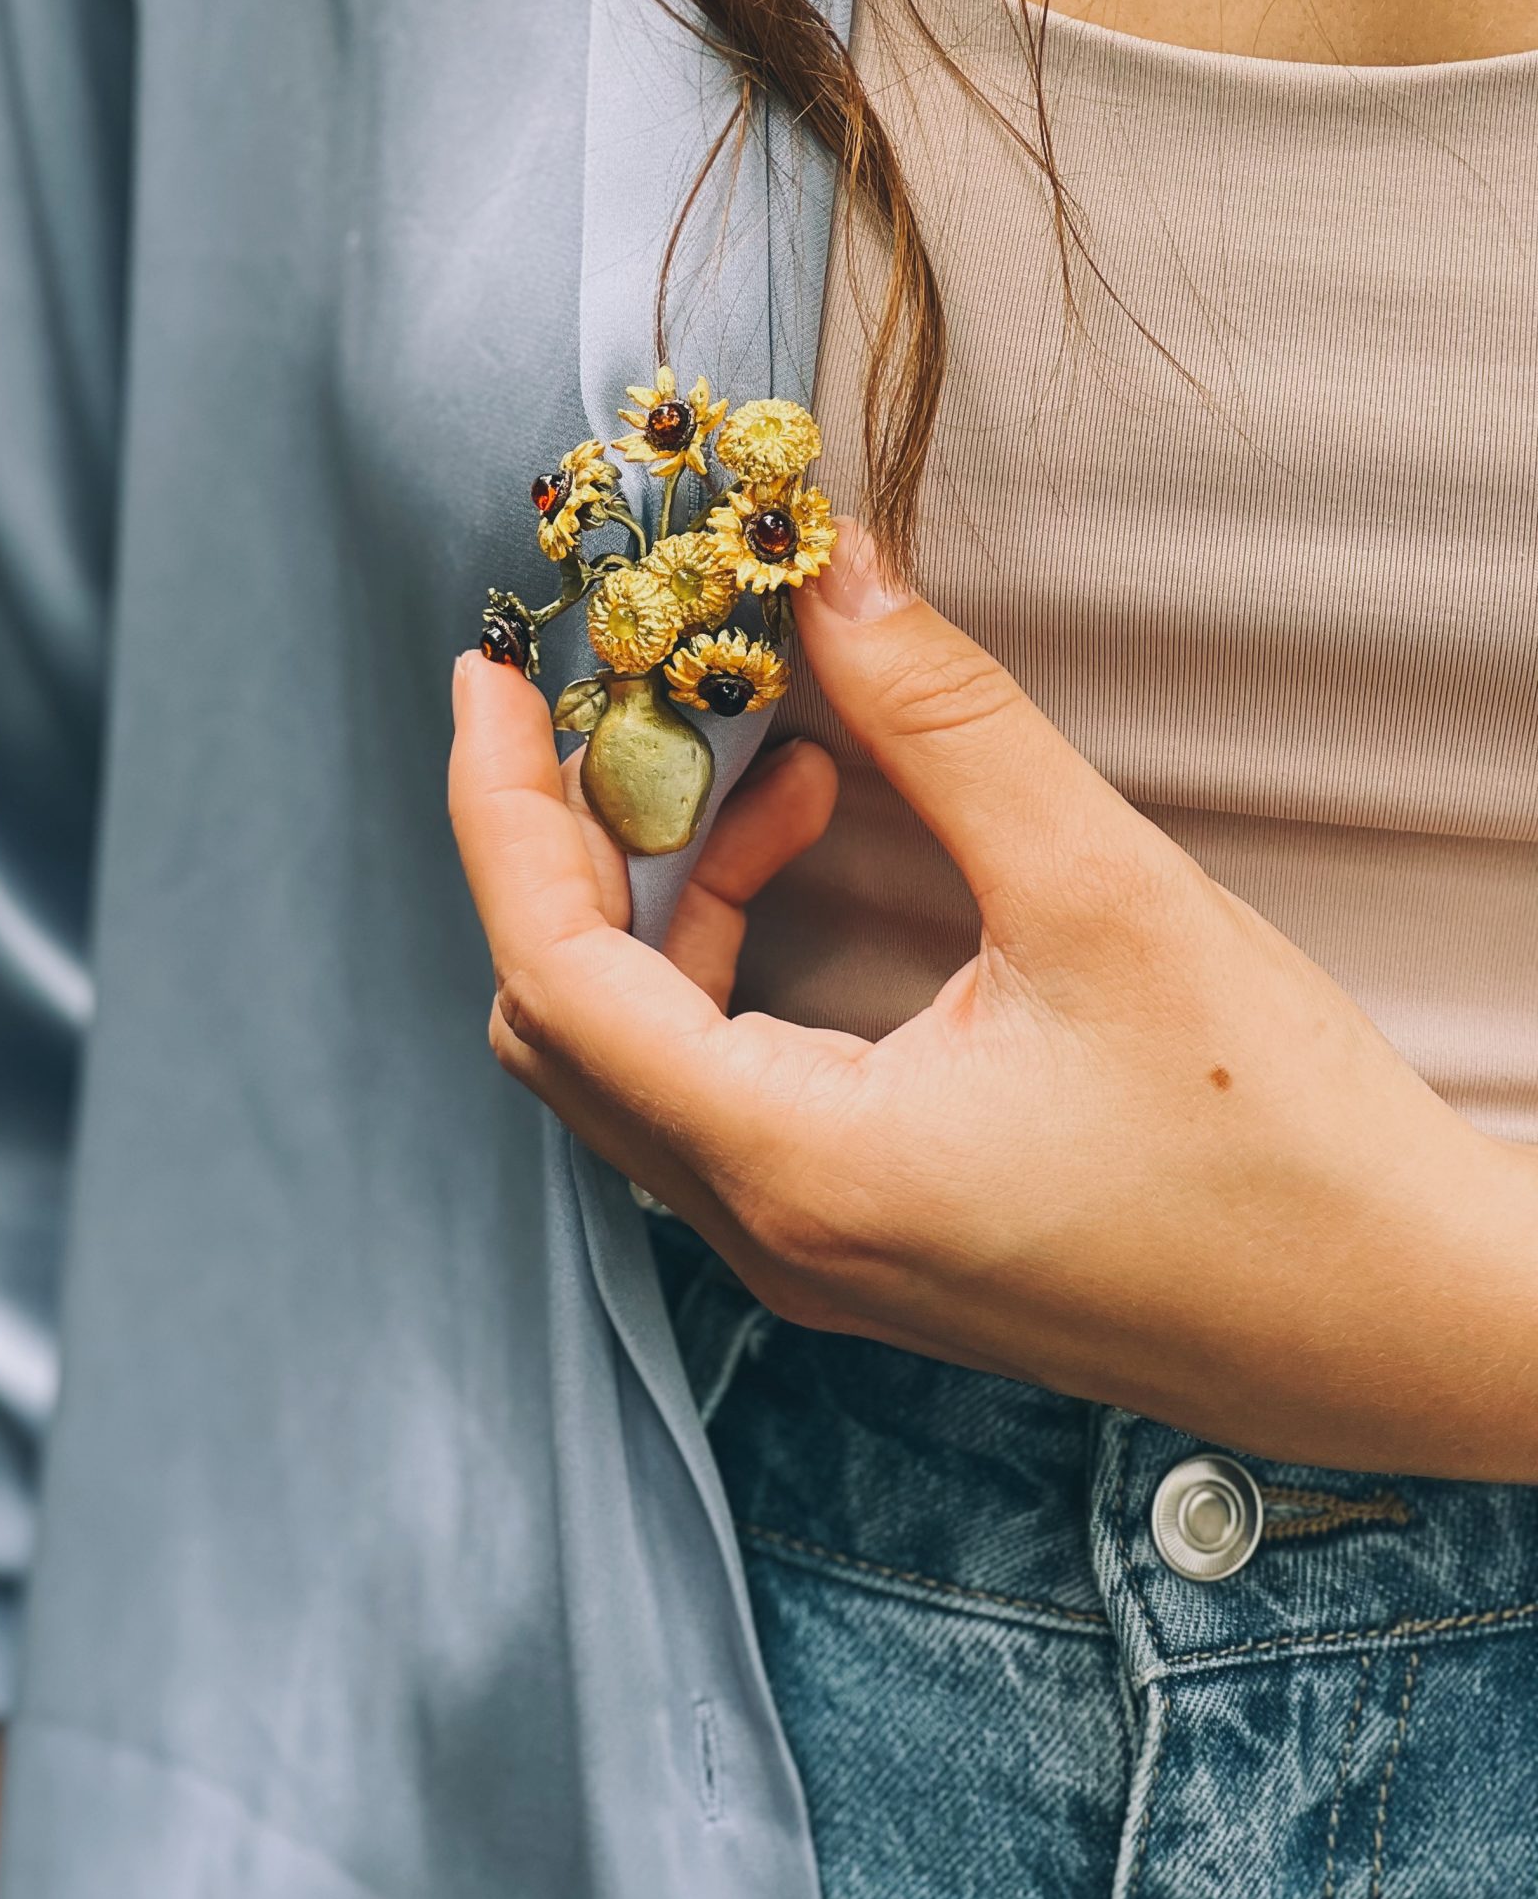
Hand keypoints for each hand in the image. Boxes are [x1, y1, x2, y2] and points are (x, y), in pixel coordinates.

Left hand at [450, 521, 1537, 1481]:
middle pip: (562, 1022)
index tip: (491, 677)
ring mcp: (815, 1252)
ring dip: (664, 893)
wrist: (1407, 1328)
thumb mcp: (1103, 895)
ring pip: (634, 1057)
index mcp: (800, 1169)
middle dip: (568, 844)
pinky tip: (822, 853)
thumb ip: (942, 720)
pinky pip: (717, 1088)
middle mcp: (775, 1231)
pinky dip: (727, 957)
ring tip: (782, 768)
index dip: (500, 811)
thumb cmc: (1283, 1145)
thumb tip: (825, 570)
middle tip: (617, 703)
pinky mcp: (866, 1240)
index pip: (552, 975)